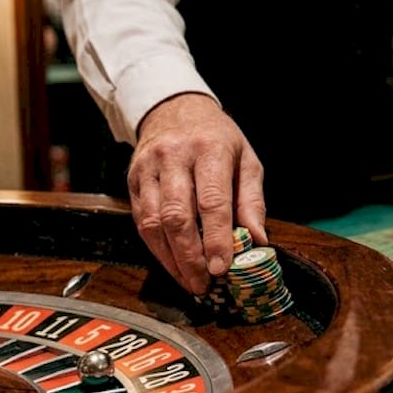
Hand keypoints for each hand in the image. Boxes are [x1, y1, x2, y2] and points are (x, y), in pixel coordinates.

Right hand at [128, 93, 266, 295]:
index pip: (211, 200)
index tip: (222, 267)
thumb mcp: (246, 161)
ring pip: (154, 223)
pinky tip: (173, 265)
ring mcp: (148, 168)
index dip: (216, 238)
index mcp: (209, 149)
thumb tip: (258, 240)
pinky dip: (157, 250)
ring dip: (172, 260)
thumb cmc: (217, 139)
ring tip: (190, 282)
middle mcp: (174, 157)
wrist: (174, 108)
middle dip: (190, 257)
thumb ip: (252, 201)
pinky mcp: (133, 180)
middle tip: (204, 284)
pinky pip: (141, 222)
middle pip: (178, 216)